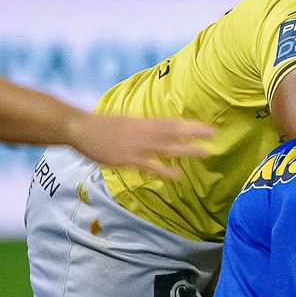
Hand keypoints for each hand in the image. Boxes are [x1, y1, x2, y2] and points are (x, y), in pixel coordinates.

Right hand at [68, 112, 214, 178]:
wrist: (81, 128)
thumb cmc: (101, 126)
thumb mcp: (125, 122)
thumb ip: (141, 127)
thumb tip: (156, 130)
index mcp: (143, 122)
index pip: (171, 123)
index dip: (190, 125)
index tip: (207, 127)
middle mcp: (144, 132)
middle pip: (174, 132)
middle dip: (195, 134)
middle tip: (214, 135)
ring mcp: (137, 146)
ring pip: (167, 147)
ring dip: (186, 150)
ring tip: (205, 153)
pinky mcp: (128, 159)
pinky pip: (150, 165)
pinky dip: (164, 169)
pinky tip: (177, 174)